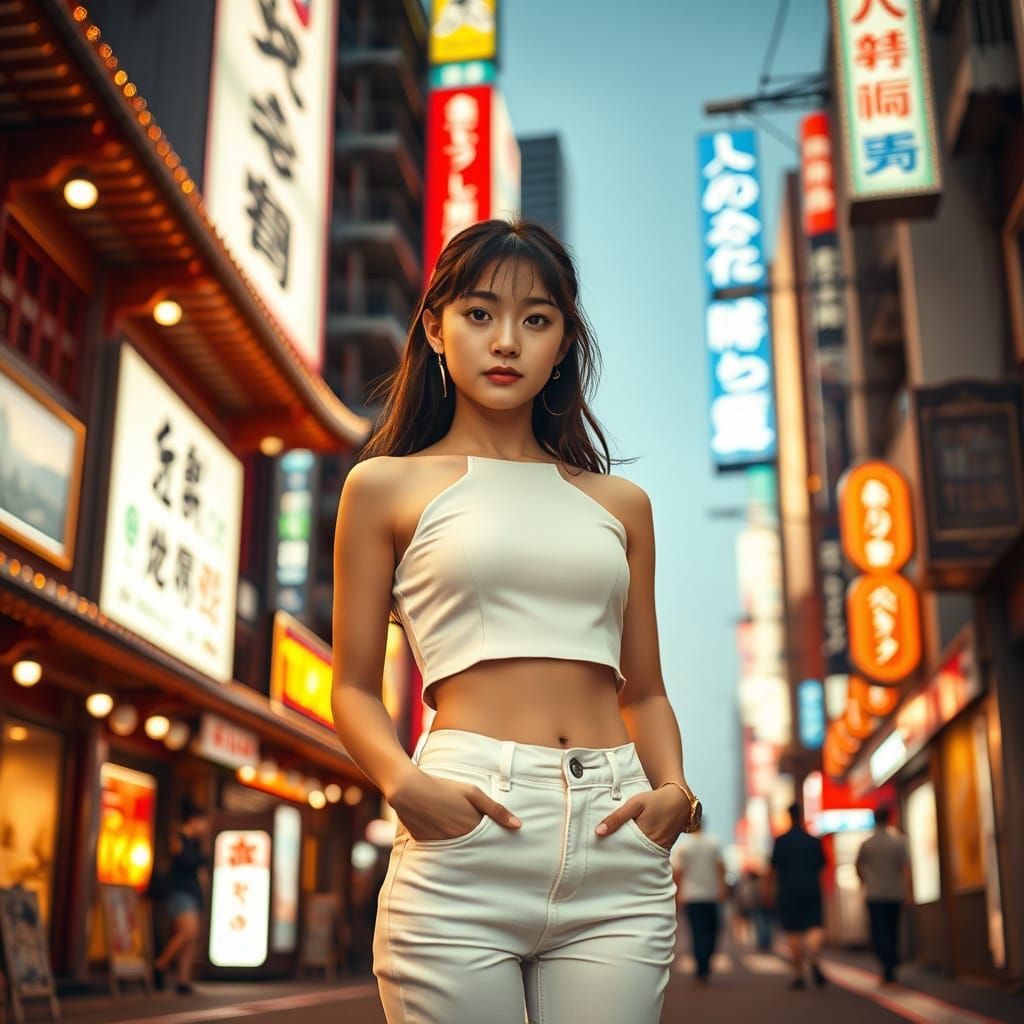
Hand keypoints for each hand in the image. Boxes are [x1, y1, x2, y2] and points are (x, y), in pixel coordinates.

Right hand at [388, 768, 521, 841]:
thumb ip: (496, 810)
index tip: (502, 841)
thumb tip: (518, 826)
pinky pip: (444, 850)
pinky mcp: (429, 846)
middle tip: (480, 837)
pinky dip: (448, 844)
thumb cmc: (443, 788)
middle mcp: (460, 841)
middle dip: (482, 845)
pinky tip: (444, 831)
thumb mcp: (472, 793)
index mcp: (473, 828)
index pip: (490, 841)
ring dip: (464, 845)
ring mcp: (444, 846)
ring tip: (459, 831)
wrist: (409, 790)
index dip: (495, 839)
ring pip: (461, 850)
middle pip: (476, 848)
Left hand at [594, 786, 689, 849]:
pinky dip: (640, 851)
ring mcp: (659, 850)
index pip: (622, 849)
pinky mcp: (664, 849)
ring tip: (615, 852)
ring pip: (640, 856)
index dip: (611, 850)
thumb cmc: (655, 799)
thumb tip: (598, 832)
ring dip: (629, 853)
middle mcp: (652, 847)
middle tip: (603, 854)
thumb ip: (617, 817)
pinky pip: (649, 854)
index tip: (599, 850)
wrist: (680, 800)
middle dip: (619, 854)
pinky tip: (631, 848)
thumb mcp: (635, 804)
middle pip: (631, 855)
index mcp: (643, 836)